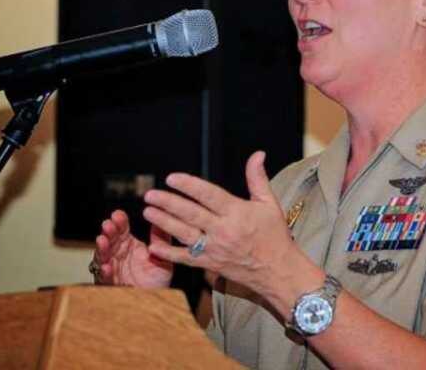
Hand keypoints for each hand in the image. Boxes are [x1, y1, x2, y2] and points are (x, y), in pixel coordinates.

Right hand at [92, 209, 172, 288]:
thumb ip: (161, 240)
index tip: (118, 215)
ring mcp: (112, 268)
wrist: (155, 303)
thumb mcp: (163, 258)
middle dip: (108, 232)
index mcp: (129, 245)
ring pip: (103, 256)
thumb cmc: (157, 281)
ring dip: (102, 248)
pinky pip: (104, 278)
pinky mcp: (110, 284)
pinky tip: (106, 267)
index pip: (122, 229)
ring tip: (102, 240)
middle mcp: (118, 255)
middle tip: (109, 224)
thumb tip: (162, 218)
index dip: (119, 222)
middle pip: (110, 240)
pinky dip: (104, 272)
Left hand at [141, 152, 319, 304]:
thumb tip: (257, 154)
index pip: (208, 195)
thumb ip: (257, 178)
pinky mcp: (210, 264)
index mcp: (237, 213)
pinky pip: (185, 259)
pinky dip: (168, 253)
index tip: (172, 178)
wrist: (278, 271)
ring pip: (184, 234)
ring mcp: (215, 249)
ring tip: (147, 212)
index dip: (189, 185)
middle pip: (191, 214)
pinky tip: (153, 245)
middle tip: (150, 194)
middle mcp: (223, 231)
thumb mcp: (269, 203)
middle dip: (168, 203)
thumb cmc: (275, 235)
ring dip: (163, 223)